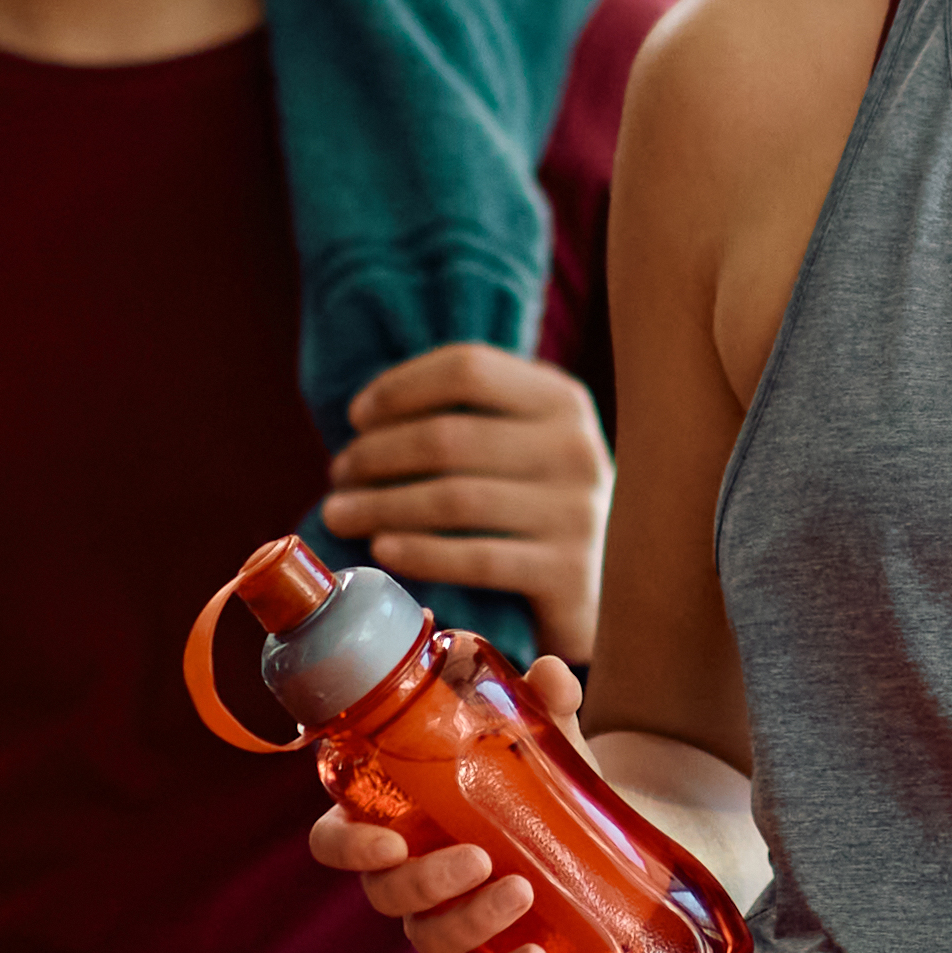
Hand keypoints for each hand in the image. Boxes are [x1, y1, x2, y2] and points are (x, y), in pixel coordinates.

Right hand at [311, 650, 576, 952]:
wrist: (605, 834)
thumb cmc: (545, 778)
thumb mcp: (545, 737)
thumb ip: (544, 702)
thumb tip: (550, 675)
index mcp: (396, 815)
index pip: (335, 840)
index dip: (347, 848)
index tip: (389, 843)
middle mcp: (409, 873)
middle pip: (384, 894)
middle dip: (425, 882)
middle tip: (480, 860)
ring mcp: (446, 921)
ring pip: (429, 939)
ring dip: (468, 922)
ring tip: (522, 892)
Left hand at [323, 343, 613, 666]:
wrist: (612, 583)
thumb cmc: (540, 503)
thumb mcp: (527, 443)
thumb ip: (474, 416)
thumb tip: (367, 418)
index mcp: (562, 399)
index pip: (468, 369)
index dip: (399, 388)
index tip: (357, 416)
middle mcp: (577, 448)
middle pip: (450, 437)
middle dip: (376, 455)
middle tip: (339, 474)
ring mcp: (578, 513)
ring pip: (454, 500)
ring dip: (380, 505)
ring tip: (340, 513)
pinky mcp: (569, 574)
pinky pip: (477, 560)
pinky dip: (420, 552)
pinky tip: (382, 550)